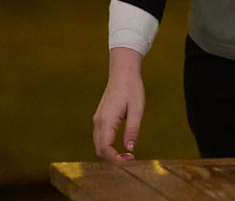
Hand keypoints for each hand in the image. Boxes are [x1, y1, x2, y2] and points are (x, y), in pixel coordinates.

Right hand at [92, 47, 144, 161]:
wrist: (123, 73)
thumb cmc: (132, 89)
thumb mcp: (137, 109)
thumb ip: (133, 129)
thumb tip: (130, 149)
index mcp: (106, 120)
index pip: (105, 147)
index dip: (115, 159)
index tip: (130, 160)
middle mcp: (98, 122)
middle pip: (99, 149)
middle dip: (113, 158)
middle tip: (131, 158)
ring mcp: (97, 120)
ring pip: (99, 144)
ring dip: (110, 153)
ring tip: (128, 154)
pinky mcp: (100, 118)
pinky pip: (100, 137)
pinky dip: (108, 145)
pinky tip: (122, 145)